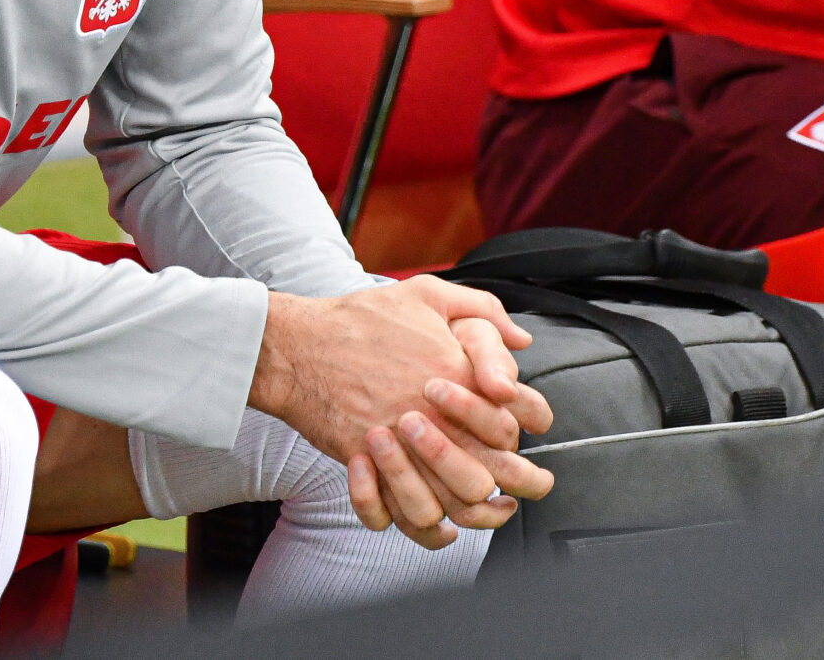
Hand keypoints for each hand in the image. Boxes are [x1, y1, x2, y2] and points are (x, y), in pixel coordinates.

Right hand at [253, 279, 552, 544]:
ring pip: (456, 505)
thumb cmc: (356, 320)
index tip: (523, 440)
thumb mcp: (425, 294)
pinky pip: (405, 516)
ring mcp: (403, 448)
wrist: (296, 346)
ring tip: (483, 509)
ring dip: (473, 511)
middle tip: (527, 489)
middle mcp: (436, 420)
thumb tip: (520, 339)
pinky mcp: (371, 467)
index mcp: (458, 379)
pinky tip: (436, 525)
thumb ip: (482, 309)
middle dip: (523, 485)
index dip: (526, 433)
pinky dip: (423, 529)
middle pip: (498, 473)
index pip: (515, 423)